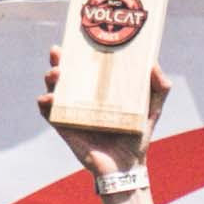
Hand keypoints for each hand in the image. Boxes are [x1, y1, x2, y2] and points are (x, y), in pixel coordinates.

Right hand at [39, 50, 168, 186]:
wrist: (126, 166)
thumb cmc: (137, 137)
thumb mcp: (152, 109)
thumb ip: (159, 88)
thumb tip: (153, 64)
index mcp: (101, 89)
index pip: (87, 64)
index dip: (79, 50)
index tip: (77, 37)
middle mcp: (84, 97)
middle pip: (66, 72)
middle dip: (58, 59)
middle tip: (58, 52)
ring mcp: (72, 110)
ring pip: (54, 88)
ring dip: (50, 77)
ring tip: (56, 74)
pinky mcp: (64, 126)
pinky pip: (48, 112)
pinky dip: (44, 103)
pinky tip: (47, 98)